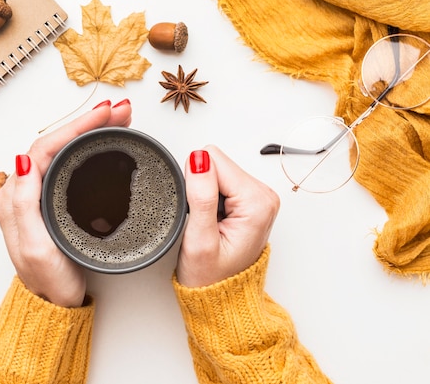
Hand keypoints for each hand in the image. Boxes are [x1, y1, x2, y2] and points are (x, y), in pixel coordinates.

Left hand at [0, 100, 131, 306]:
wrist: (55, 304)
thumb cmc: (48, 280)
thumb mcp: (36, 247)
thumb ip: (24, 204)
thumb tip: (24, 159)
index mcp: (14, 197)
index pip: (44, 148)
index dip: (75, 128)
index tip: (103, 116)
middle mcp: (22, 191)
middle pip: (54, 143)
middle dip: (87, 123)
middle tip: (119, 111)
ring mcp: (38, 194)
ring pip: (62, 150)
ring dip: (89, 131)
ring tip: (117, 119)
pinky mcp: (52, 200)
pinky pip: (68, 163)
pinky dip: (87, 147)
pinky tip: (103, 141)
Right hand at [176, 146, 279, 287]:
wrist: (221, 298)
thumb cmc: (212, 277)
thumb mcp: (200, 239)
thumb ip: (200, 196)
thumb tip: (198, 159)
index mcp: (257, 202)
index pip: (213, 160)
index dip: (195, 184)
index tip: (200, 213)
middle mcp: (263, 195)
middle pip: (217, 163)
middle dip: (202, 189)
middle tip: (204, 221)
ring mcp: (258, 197)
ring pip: (217, 171)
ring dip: (206, 195)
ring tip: (209, 223)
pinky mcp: (249, 200)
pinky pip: (220, 182)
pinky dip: (211, 199)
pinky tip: (213, 221)